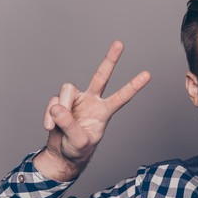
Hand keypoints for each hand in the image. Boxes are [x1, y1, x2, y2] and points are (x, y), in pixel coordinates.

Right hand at [34, 41, 150, 180]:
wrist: (62, 153)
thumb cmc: (77, 149)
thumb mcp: (78, 142)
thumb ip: (69, 125)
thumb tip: (57, 106)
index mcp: (104, 111)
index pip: (121, 97)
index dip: (133, 86)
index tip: (148, 75)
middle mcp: (92, 101)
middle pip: (101, 76)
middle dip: (110, 60)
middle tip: (120, 43)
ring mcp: (76, 100)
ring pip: (67, 89)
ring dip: (61, 107)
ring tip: (57, 124)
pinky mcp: (61, 101)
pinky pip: (53, 101)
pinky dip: (50, 115)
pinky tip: (50, 126)